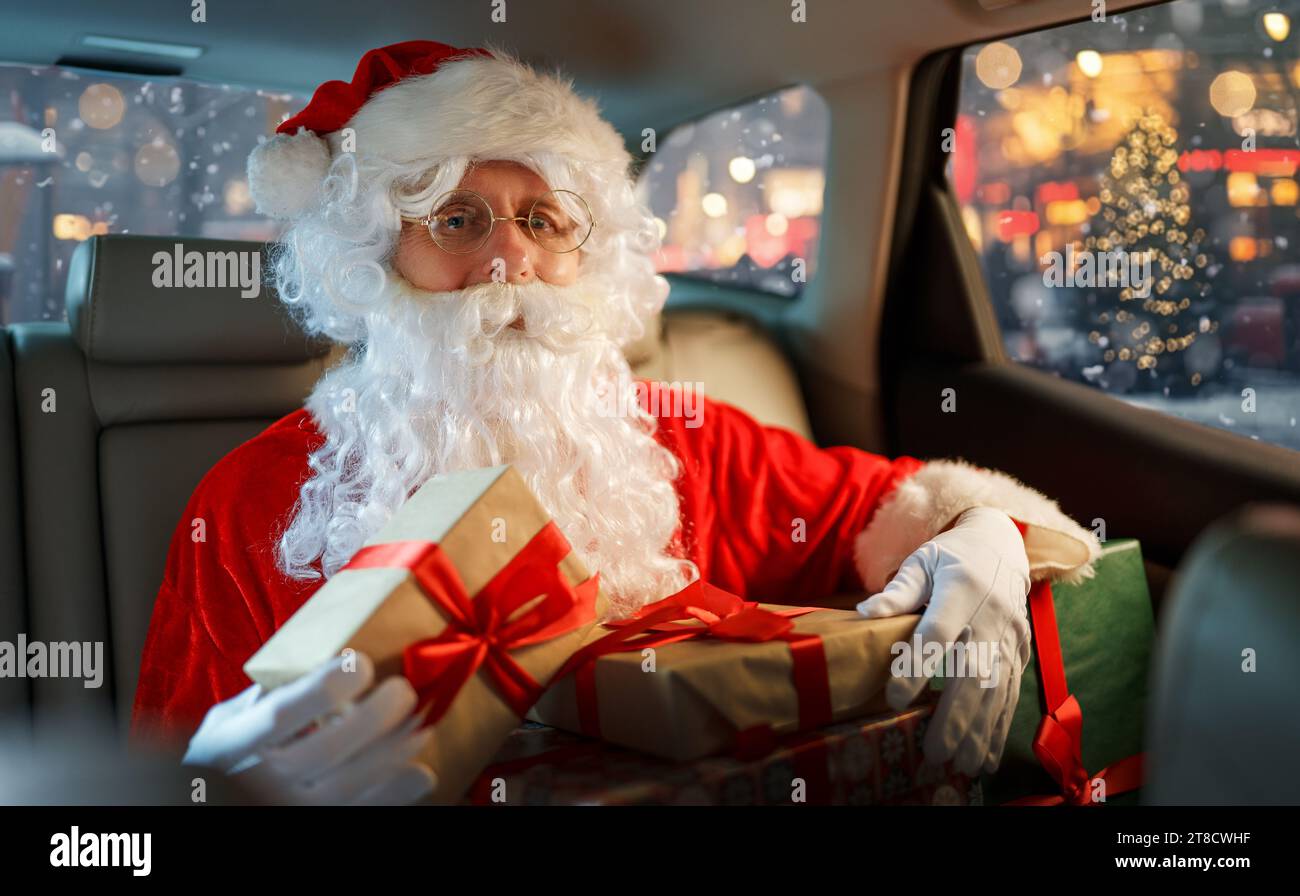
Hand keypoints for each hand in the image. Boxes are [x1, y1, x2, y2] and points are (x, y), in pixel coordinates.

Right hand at [182, 651, 436, 804]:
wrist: (202, 808)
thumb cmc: (220, 761)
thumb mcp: (223, 724)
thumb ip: (262, 696)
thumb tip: (316, 662)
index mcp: (233, 744)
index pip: (281, 713)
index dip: (324, 688)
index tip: (361, 663)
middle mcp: (257, 780)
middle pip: (326, 748)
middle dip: (374, 717)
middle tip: (403, 691)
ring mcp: (285, 808)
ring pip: (348, 786)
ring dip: (393, 754)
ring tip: (421, 726)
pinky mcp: (311, 824)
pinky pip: (358, 813)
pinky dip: (394, 796)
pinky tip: (421, 774)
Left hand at [857, 506, 1030, 775]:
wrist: (1001, 545)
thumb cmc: (950, 557)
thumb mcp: (922, 561)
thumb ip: (898, 590)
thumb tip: (864, 613)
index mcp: (960, 587)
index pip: (937, 631)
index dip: (917, 665)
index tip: (895, 697)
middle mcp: (991, 614)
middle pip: (974, 670)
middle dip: (956, 716)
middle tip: (935, 752)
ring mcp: (1010, 635)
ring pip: (997, 689)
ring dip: (981, 731)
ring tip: (961, 765)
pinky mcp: (1020, 649)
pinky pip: (1011, 692)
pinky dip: (999, 726)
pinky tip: (985, 755)